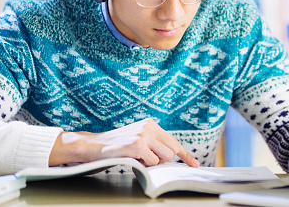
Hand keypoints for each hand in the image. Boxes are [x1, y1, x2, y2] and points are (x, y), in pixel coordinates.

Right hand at [50, 118, 199, 167]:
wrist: (93, 145)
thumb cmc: (117, 146)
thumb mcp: (138, 140)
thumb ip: (155, 145)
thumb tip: (171, 157)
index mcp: (151, 124)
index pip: (173, 141)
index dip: (185, 155)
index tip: (195, 164)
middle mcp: (149, 126)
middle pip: (171, 151)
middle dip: (162, 160)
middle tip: (145, 159)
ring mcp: (144, 135)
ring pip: (164, 157)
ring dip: (152, 162)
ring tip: (136, 157)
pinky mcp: (138, 144)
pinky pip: (152, 162)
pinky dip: (144, 164)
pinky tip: (131, 157)